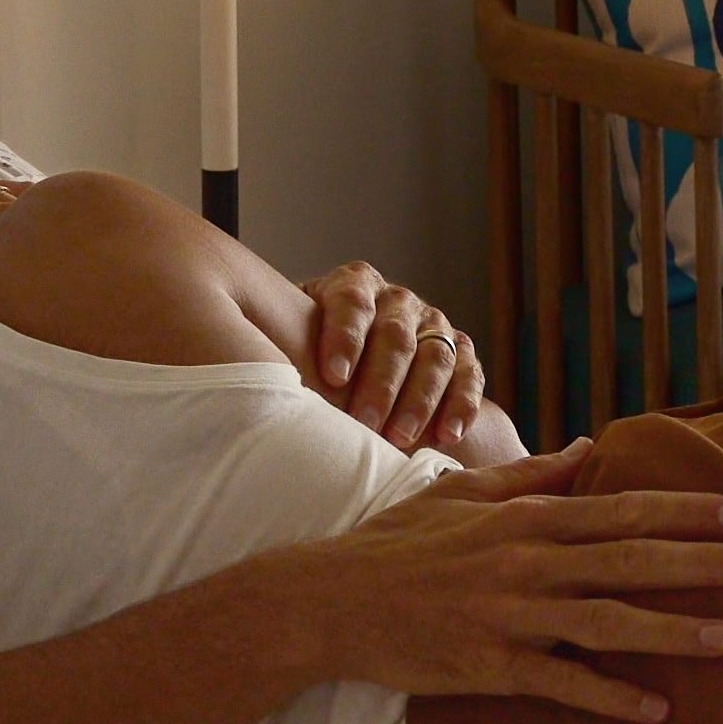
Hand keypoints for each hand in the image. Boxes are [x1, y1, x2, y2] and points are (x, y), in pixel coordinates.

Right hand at [227, 461, 722, 719]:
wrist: (333, 602)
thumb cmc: (398, 544)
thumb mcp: (462, 492)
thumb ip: (531, 475)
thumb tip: (589, 449)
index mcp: (525, 518)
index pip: (619, 510)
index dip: (683, 511)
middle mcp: (525, 562)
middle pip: (627, 560)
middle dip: (697, 562)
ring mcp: (510, 616)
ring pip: (605, 621)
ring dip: (670, 629)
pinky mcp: (491, 666)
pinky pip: (562, 683)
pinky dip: (610, 697)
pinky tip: (656, 710)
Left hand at [278, 263, 483, 458]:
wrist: (355, 351)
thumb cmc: (313, 350)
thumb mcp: (294, 334)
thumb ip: (282, 343)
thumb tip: (253, 373)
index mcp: (354, 285)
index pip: (351, 302)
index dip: (344, 337)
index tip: (334, 376)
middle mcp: (397, 301)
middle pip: (395, 336)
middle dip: (382, 382)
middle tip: (366, 422)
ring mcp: (433, 324)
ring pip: (435, 356)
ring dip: (420, 400)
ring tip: (400, 438)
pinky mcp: (460, 352)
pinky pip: (469, 375)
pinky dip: (461, 405)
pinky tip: (447, 435)